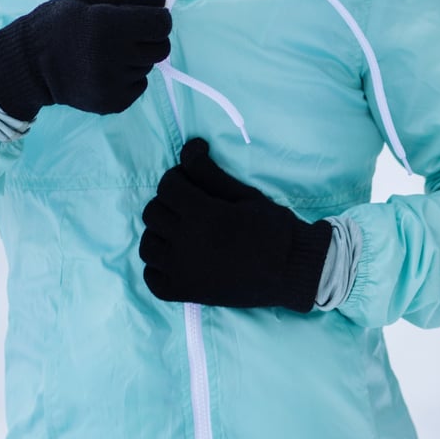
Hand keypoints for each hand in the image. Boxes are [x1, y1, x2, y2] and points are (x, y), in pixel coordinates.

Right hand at [0, 0, 171, 120]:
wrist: (28, 66)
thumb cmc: (57, 25)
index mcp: (107, 24)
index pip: (162, 24)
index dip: (157, 18)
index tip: (145, 18)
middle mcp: (113, 56)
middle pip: (161, 48)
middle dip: (150, 39)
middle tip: (125, 36)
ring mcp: (113, 84)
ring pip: (149, 67)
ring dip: (136, 58)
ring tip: (106, 53)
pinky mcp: (113, 103)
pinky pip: (139, 86)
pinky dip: (128, 78)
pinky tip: (104, 70)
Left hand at [139, 138, 333, 311]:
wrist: (292, 270)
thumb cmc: (273, 229)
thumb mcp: (244, 195)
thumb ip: (209, 173)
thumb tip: (189, 146)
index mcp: (202, 214)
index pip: (167, 186)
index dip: (177, 179)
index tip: (191, 184)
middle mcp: (185, 242)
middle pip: (153, 213)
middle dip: (169, 204)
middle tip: (190, 208)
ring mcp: (182, 271)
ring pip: (147, 245)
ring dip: (160, 235)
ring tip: (182, 234)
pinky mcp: (184, 292)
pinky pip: (152, 277)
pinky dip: (159, 268)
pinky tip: (177, 260)